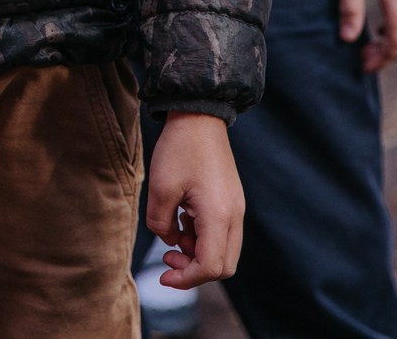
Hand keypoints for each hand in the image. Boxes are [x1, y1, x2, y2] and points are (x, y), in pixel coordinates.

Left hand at [144, 112, 244, 287]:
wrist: (200, 116)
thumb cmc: (179, 149)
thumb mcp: (160, 188)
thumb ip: (160, 224)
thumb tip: (170, 241)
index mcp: (219, 216)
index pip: (210, 267)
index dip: (186, 279)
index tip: (163, 276)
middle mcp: (234, 216)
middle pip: (223, 266)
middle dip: (194, 270)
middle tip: (167, 260)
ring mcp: (236, 208)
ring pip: (224, 251)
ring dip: (198, 253)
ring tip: (173, 233)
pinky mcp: (232, 201)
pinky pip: (222, 233)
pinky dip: (202, 238)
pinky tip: (182, 221)